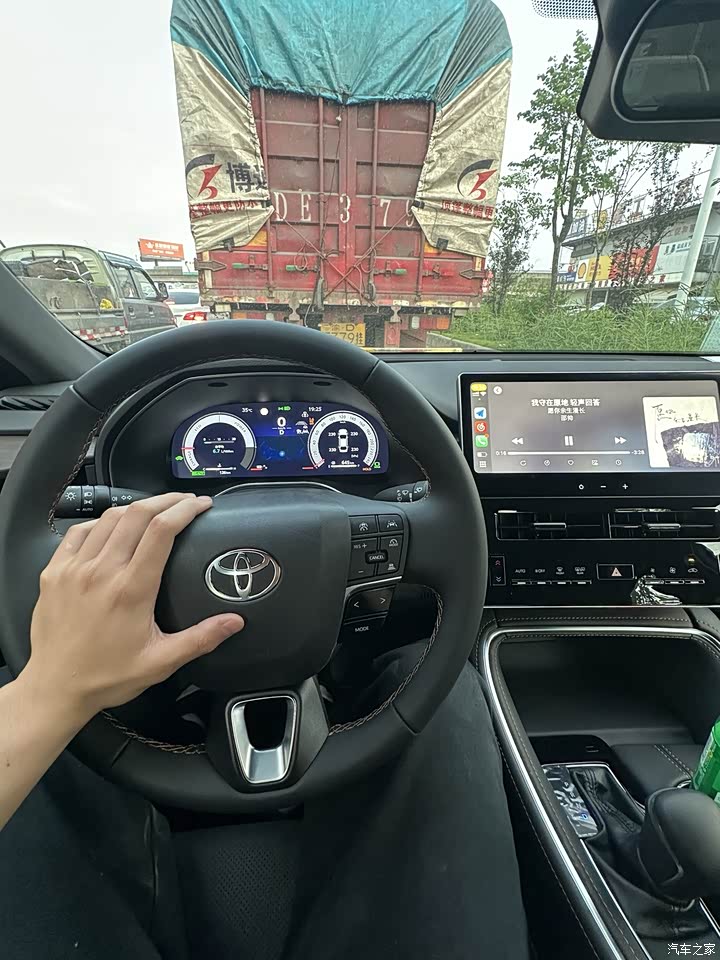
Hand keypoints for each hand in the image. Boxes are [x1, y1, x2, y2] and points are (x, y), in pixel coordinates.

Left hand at [22, 492, 243, 725]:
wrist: (54, 689)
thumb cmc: (106, 677)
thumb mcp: (160, 662)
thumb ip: (200, 639)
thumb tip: (235, 622)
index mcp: (131, 590)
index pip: (161, 531)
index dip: (185, 510)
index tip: (201, 505)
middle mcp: (101, 572)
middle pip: (137, 514)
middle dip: (166, 501)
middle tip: (184, 502)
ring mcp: (74, 569)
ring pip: (108, 518)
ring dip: (136, 508)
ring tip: (154, 511)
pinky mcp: (54, 572)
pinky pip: (78, 532)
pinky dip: (100, 523)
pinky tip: (112, 527)